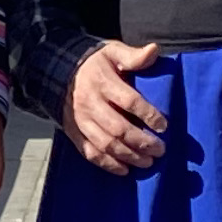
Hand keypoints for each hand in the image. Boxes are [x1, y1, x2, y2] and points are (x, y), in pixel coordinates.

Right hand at [65, 40, 167, 175]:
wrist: (58, 72)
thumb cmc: (94, 64)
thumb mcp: (112, 51)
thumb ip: (133, 55)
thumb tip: (154, 50)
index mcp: (102, 82)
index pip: (129, 101)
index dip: (148, 115)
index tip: (164, 126)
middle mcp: (90, 103)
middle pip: (119, 128)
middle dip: (142, 142)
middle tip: (160, 150)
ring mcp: (81, 120)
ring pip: (106, 144)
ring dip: (128, 156)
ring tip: (148, 162)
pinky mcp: (74, 132)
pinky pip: (90, 152)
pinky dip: (107, 164)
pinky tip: (124, 170)